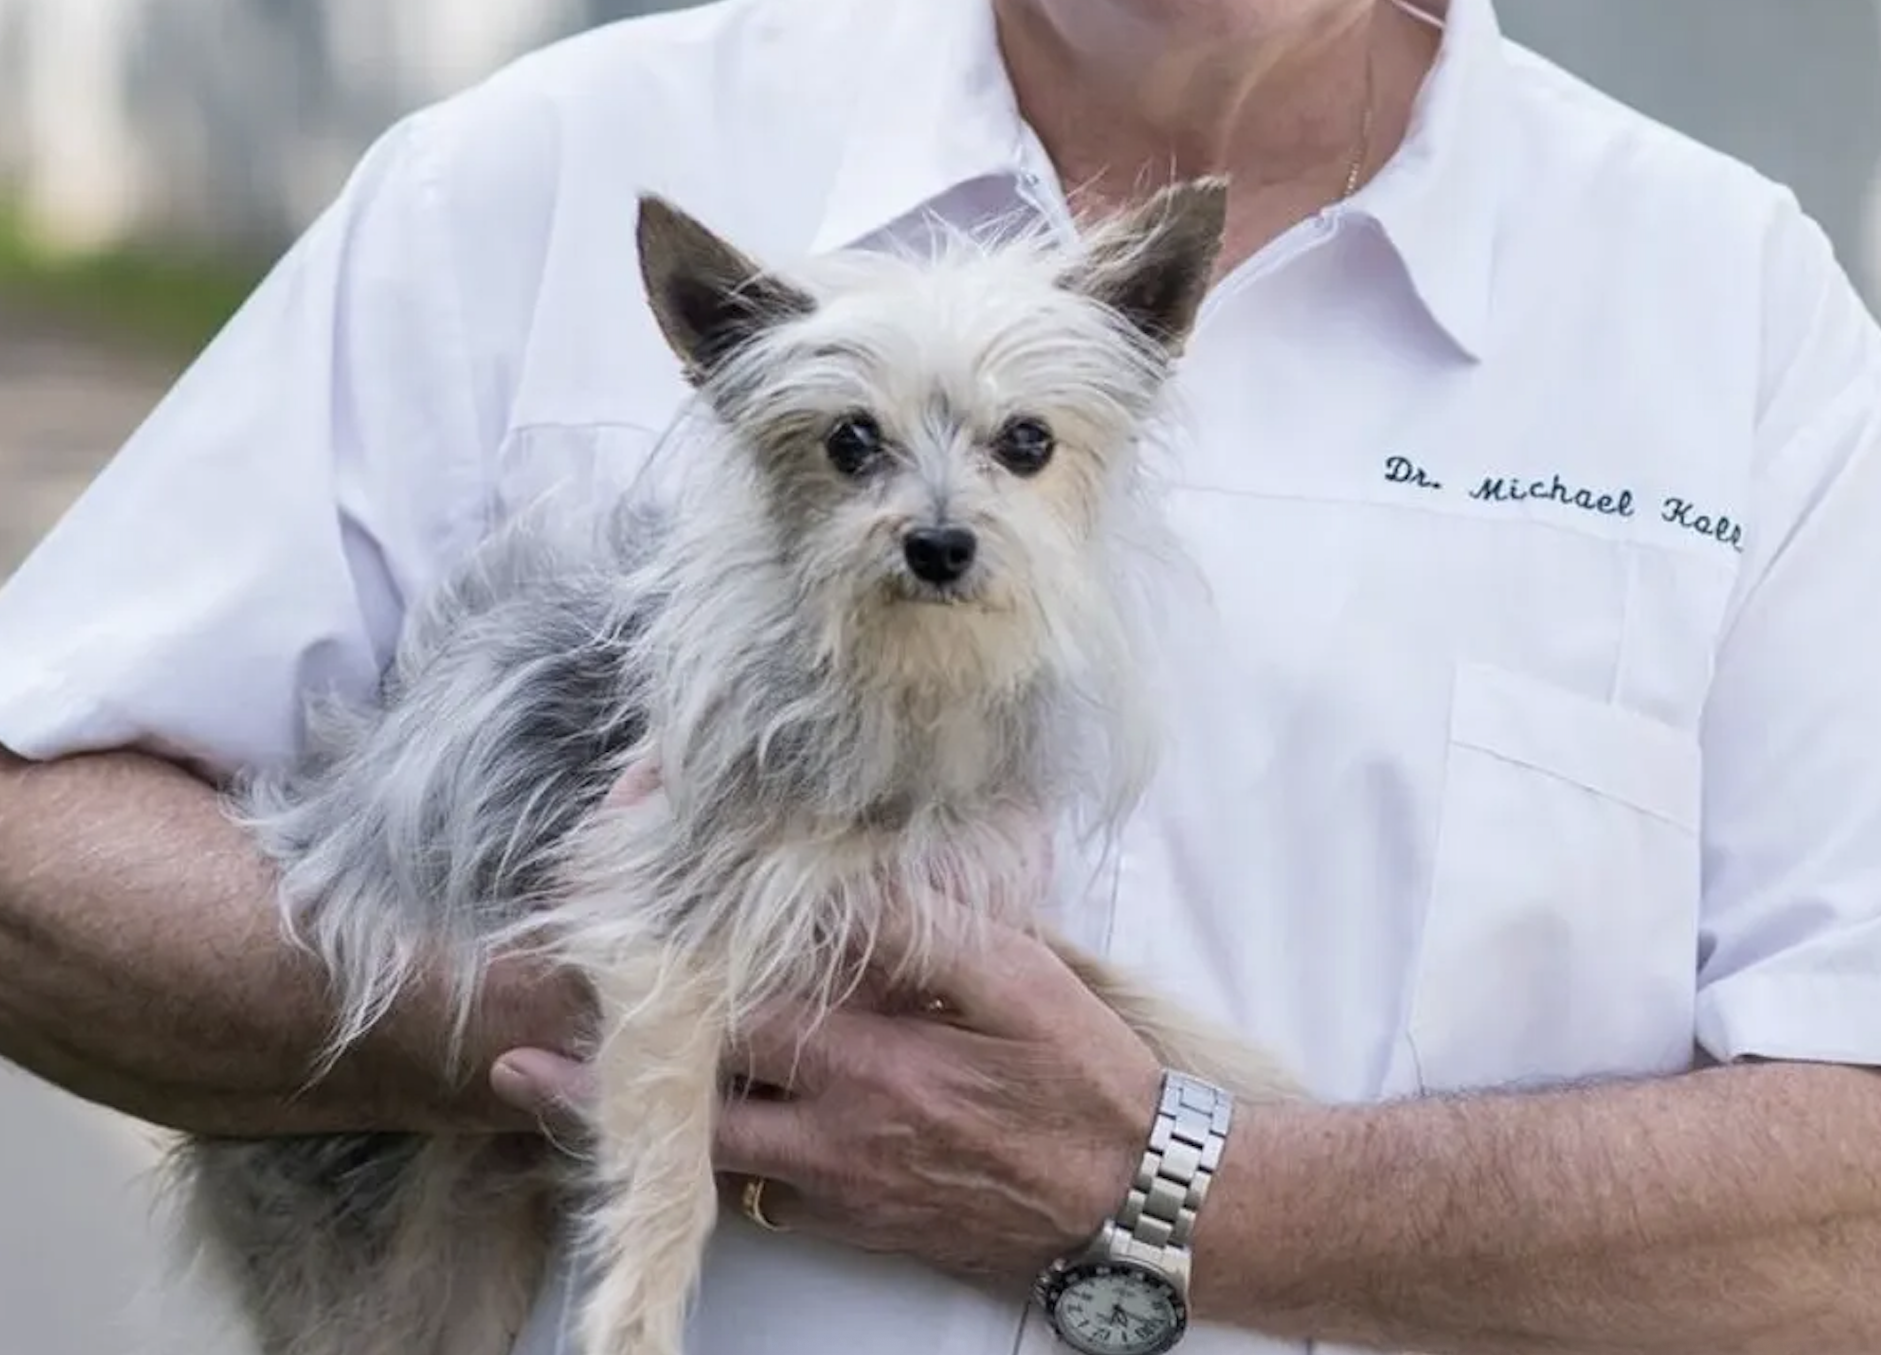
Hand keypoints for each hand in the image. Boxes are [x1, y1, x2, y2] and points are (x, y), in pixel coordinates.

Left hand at [491, 919, 1163, 1285]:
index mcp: (871, 1060)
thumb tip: (859, 880)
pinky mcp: (863, 1224)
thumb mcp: (1021, 979)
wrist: (1133, 1199)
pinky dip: (715, 1166)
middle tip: (521, 1052)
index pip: (739, 1016)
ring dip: (639, 1129)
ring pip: (715, 1155)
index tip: (594, 954)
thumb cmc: (1083, 1077)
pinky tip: (690, 1146)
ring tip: (560, 1100)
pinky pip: (765, 1197)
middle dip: (606, 1077)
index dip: (662, 984)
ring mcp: (844, 1187)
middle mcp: (838, 1132)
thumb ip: (932, 928)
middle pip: (695, 1102)